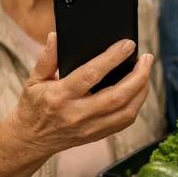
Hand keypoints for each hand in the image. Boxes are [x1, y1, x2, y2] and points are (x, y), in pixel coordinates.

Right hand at [10, 32, 153, 155]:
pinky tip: (139, 90)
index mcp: (59, 96)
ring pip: (126, 112)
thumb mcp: (34, 78)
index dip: (112, 58)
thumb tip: (57, 36)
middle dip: (138, 76)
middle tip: (147, 58)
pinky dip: (137, 105)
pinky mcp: (96, 135)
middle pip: (117, 97)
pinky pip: (124, 121)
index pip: (90, 75)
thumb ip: (47, 57)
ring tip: (146, 71)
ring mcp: (88, 128)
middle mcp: (76, 114)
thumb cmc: (34, 105)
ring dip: (142, 90)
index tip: (128, 44)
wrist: (30, 140)